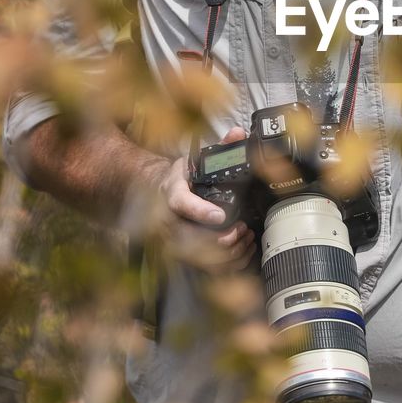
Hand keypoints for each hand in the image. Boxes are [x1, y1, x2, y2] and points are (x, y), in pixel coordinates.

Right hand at [153, 126, 256, 273]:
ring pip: (200, 257)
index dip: (200, 212)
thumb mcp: (196, 159)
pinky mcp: (183, 255)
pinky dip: (226, 264)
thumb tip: (238, 134)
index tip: (220, 216)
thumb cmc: (181, 179)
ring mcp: (174, 241)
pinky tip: (242, 252)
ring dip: (227, 252)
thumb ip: (220, 148)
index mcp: (172, 193)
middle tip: (243, 229)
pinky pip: (205, 268)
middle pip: (193, 239)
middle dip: (223, 238)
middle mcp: (169, 221)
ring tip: (245, 239)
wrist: (156, 195)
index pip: (181, 204)